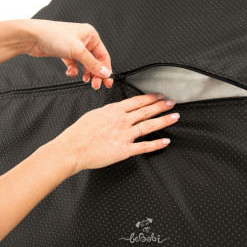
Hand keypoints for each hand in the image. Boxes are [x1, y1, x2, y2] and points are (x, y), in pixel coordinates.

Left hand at [21, 20, 113, 88]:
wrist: (32, 37)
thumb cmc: (53, 35)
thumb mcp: (78, 51)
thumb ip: (92, 63)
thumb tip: (105, 72)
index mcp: (91, 35)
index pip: (103, 55)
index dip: (105, 69)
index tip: (107, 81)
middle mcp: (84, 40)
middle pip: (95, 61)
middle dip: (96, 73)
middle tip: (96, 85)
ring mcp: (74, 47)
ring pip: (85, 64)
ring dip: (86, 73)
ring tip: (85, 80)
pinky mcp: (65, 53)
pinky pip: (74, 64)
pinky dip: (73, 70)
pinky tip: (70, 72)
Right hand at [55, 93, 179, 173]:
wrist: (72, 148)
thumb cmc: (79, 133)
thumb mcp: (94, 114)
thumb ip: (108, 112)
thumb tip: (116, 111)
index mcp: (113, 110)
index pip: (137, 101)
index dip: (150, 98)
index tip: (159, 96)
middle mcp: (121, 121)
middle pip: (146, 111)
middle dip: (161, 106)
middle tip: (172, 103)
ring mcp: (124, 135)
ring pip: (149, 125)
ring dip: (163, 120)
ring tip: (174, 116)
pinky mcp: (124, 150)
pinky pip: (144, 146)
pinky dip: (156, 144)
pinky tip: (165, 141)